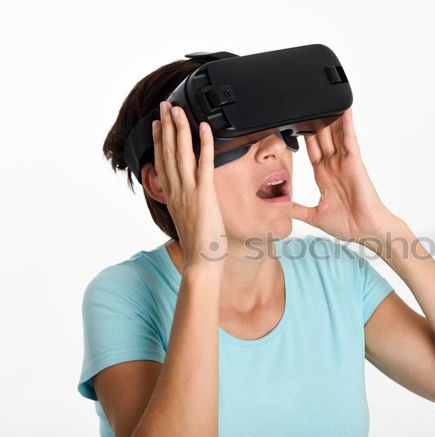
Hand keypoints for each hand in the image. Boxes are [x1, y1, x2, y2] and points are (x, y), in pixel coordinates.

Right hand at [152, 101, 226, 270]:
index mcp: (172, 195)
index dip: (160, 140)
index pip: (163, 161)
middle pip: (168, 151)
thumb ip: (186, 203)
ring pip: (181, 153)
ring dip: (179, 128)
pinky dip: (204, 144)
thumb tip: (188, 197)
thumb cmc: (199, 244)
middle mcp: (176, 190)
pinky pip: (204, 164)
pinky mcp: (204, 194)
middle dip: (167, 126)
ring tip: (177, 109)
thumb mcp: (187, 218)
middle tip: (166, 106)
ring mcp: (188, 191)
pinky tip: (204, 128)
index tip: (159, 124)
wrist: (201, 261)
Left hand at [292, 107, 400, 243]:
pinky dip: (347, 123)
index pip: (310, 150)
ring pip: (334, 133)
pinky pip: (349, 139)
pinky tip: (344, 109)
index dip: (301, 136)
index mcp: (323, 176)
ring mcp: (344, 162)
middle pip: (321, 137)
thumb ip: (296, 209)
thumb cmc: (348, 225)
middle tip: (303, 103)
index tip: (291, 122)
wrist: (367, 231)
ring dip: (328, 117)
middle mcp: (333, 166)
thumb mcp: (314, 216)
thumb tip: (279, 207)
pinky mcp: (354, 162)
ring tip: (321, 97)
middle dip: (313, 121)